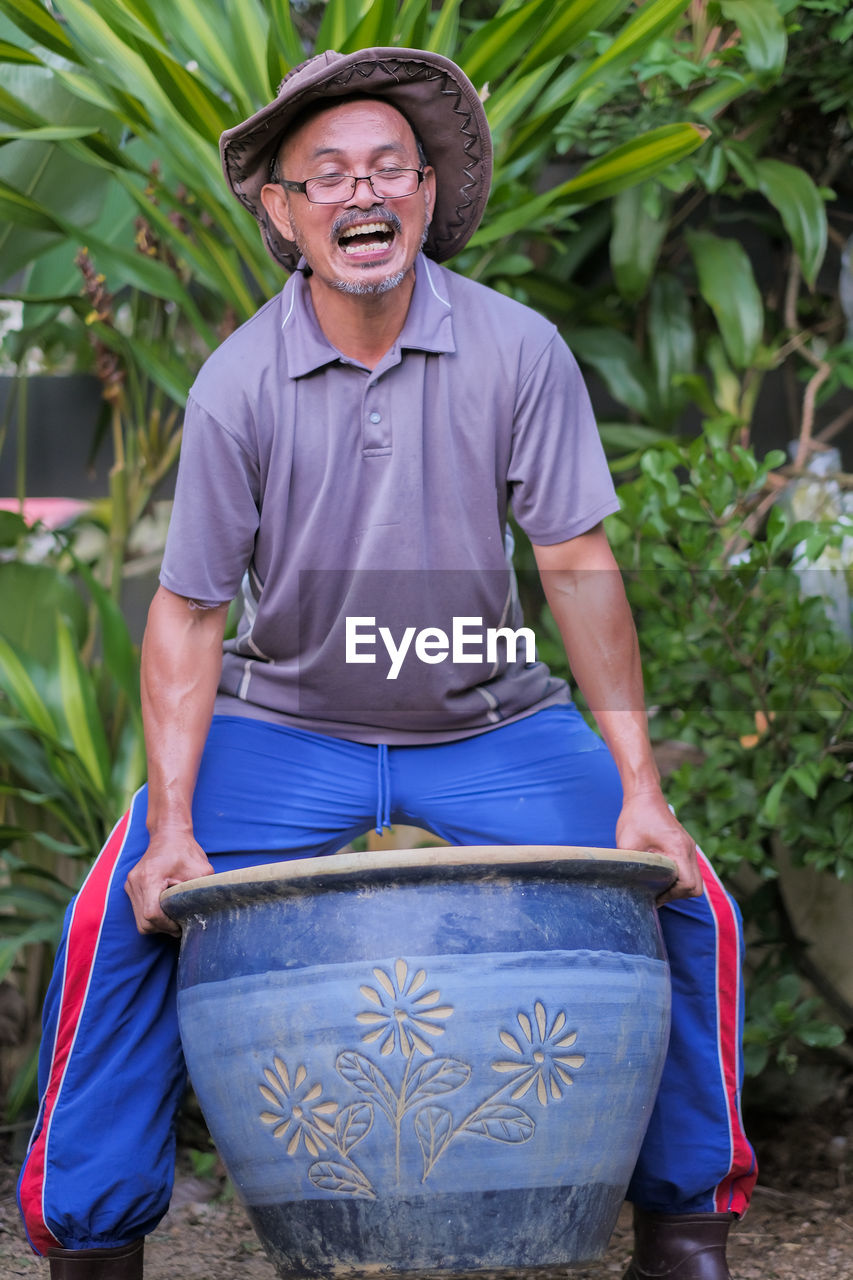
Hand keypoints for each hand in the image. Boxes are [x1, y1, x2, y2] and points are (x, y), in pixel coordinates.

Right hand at [124, 831, 214, 935]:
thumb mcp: (202, 870)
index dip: (167, 925)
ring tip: (173, 917)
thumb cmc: (186, 851)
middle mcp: (135, 882)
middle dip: (163, 928)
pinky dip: (151, 916)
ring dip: (157, 924)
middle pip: (144, 922)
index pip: (152, 914)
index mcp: (150, 877)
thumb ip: (201, 892)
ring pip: (140, 921)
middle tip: (179, 924)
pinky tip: (166, 910)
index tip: (181, 923)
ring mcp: (130, 885)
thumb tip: (204, 914)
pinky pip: (138, 912)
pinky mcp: (131, 887)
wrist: (169, 834)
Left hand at [615, 788, 702, 903]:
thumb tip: (626, 886)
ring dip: (677, 887)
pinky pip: (689, 870)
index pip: (688, 884)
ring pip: (694, 880)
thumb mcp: (627, 843)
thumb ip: (630, 866)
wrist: (644, 795)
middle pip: (695, 886)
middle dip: (676, 894)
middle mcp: (689, 849)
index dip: (672, 894)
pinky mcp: (685, 846)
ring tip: (656, 886)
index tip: (654, 894)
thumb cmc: (635, 816)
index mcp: (679, 848)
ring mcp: (689, 848)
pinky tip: (660, 876)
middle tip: (656, 894)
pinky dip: (678, 878)